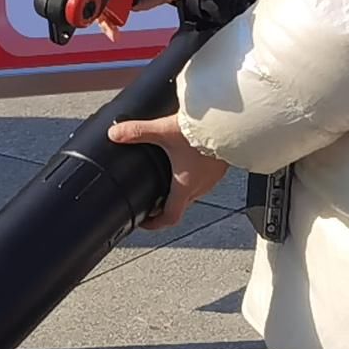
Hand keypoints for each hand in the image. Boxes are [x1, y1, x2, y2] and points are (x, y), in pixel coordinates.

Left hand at [104, 109, 227, 229]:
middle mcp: (200, 187)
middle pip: (180, 205)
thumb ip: (138, 132)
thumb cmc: (204, 133)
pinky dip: (193, 176)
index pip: (170, 218)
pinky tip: (189, 160)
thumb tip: (115, 133)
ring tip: (168, 176)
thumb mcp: (164, 131)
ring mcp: (213, 178)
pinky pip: (205, 179)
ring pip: (193, 192)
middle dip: (164, 204)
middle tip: (152, 197)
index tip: (145, 221)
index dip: (154, 224)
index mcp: (184, 186)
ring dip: (180, 189)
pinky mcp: (221, 167)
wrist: (233, 124)